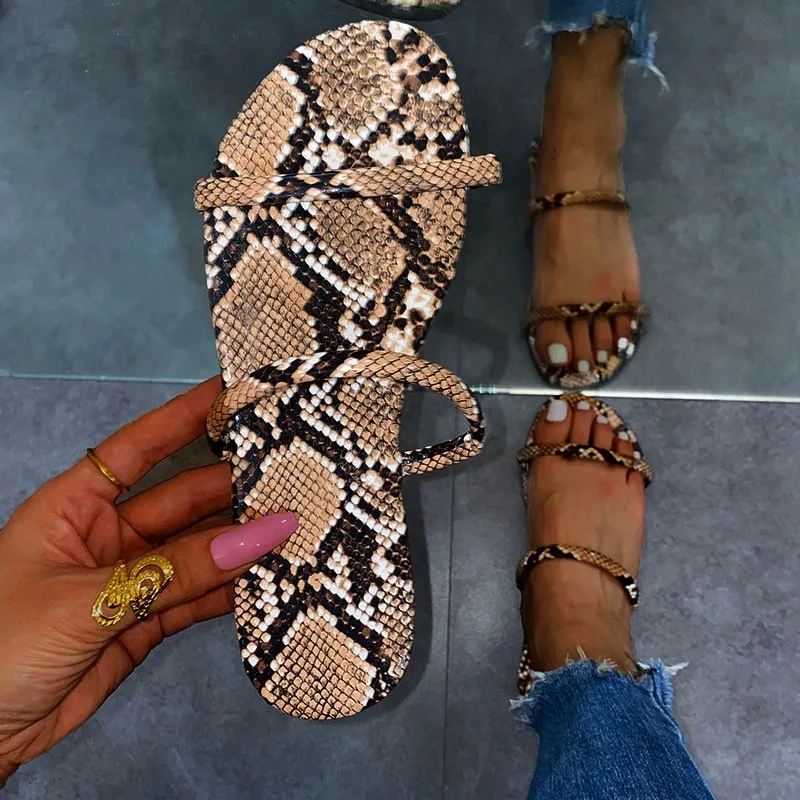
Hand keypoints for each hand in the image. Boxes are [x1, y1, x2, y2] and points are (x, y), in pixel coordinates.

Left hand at [0, 378, 297, 783]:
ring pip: (199, 551)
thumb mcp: (86, 601)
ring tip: (295, 528)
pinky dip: (233, 592)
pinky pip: (198, 597)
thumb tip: (257, 538)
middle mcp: (107, 535)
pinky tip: (268, 580)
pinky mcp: (145, 622)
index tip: (233, 391)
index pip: (139, 446)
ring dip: (242, 544)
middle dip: (234, 488)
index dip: (185, 416)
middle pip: (183, 499)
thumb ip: (176, 572)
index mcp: (74, 506)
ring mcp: (130, 580)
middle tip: (290, 476)